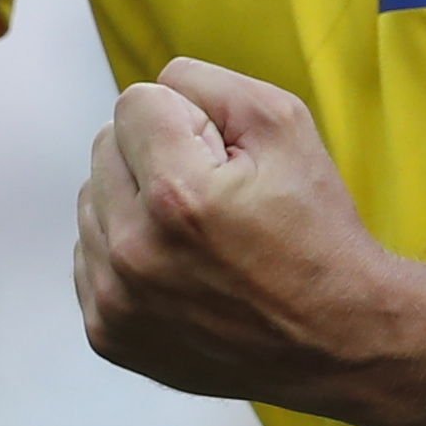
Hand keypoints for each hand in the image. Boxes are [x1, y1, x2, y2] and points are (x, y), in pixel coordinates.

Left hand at [75, 58, 404, 414]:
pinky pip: (89, 255)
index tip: (222, 159)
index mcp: (176, 196)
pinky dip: (126, 254)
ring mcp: (115, 302)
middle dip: (155, 158)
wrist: (336, 341)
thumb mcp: (285, 125)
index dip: (185, 118)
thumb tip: (151, 88)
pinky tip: (178, 270)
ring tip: (197, 237)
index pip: (133, 103)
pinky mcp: (107, 333)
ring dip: (135, 205)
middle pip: (104, 148)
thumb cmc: (316, 230)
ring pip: (92, 202)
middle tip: (215, 199)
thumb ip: (205, 83)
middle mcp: (134, 254)